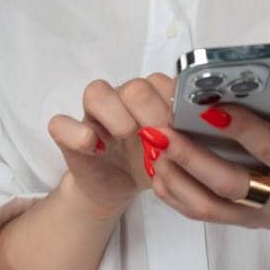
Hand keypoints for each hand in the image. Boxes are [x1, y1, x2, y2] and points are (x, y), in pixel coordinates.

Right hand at [48, 73, 176, 220]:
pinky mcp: (70, 136)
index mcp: (153, 98)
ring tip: (125, 136)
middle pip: (133, 87)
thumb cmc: (152, 163)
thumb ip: (188, 133)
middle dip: (149, 109)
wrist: (118, 187)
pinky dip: (75, 133)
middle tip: (157, 136)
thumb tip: (209, 123)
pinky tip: (94, 148)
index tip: (182, 127)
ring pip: (96, 91)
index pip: (162, 82)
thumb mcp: (176, 151)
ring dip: (114, 113)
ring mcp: (94, 116)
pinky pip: (60, 124)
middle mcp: (123, 99)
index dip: (173, 103)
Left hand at [145, 90, 269, 230]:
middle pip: (231, 185)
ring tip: (151, 145)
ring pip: (210, 206)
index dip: (242, 129)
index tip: (209, 106)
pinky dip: (176, 193)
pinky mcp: (247, 222)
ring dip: (176, 176)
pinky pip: (205, 214)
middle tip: (160, 129)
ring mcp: (264, 218)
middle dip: (191, 156)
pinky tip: (156, 167)